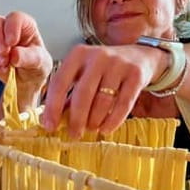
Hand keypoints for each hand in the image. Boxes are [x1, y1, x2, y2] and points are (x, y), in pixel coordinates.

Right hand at [0, 11, 52, 108]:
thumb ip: (28, 57)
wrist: (28, 80)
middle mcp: (9, 28)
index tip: (12, 42)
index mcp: (25, 25)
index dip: (11, 28)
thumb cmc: (37, 66)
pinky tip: (3, 67)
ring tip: (5, 64)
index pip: (15, 18)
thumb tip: (14, 55)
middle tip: (3, 53)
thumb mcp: (40, 62)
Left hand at [41, 43, 165, 137]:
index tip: (49, 126)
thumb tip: (50, 121)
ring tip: (91, 129)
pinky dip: (113, 121)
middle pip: (82, 93)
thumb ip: (67, 96)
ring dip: (94, 121)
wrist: (139, 57)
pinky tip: (106, 129)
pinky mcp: (136, 74)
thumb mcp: (83, 75)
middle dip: (76, 119)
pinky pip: (123, 104)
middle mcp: (98, 56)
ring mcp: (118, 64)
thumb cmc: (104, 70)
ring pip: (103, 100)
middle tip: (74, 134)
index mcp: (78, 55)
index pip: (60, 82)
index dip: (52, 107)